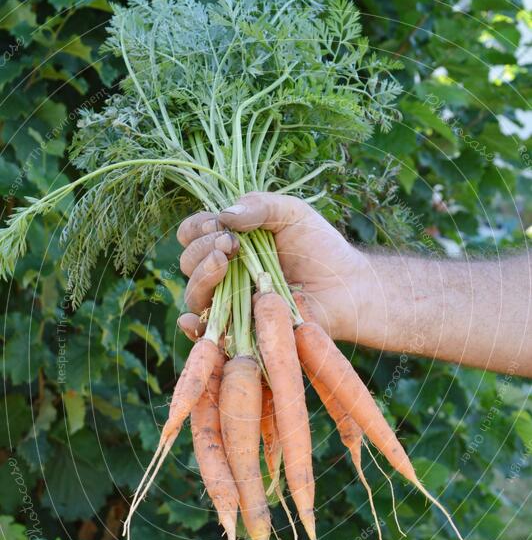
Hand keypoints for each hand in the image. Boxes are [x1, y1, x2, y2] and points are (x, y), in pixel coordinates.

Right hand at [176, 191, 363, 340]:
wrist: (348, 286)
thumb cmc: (321, 247)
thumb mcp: (292, 213)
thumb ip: (260, 205)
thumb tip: (225, 216)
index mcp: (230, 243)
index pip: (193, 234)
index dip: (197, 229)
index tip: (219, 225)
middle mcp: (225, 273)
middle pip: (189, 263)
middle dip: (203, 249)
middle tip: (231, 244)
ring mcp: (231, 303)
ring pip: (194, 295)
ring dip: (201, 276)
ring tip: (224, 262)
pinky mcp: (241, 331)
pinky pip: (208, 334)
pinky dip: (193, 328)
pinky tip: (192, 319)